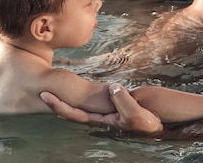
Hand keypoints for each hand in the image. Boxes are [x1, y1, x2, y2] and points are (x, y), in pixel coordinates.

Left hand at [40, 83, 161, 133]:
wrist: (161, 118)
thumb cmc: (148, 122)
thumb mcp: (136, 115)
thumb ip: (123, 102)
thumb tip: (112, 88)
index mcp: (101, 121)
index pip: (74, 114)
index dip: (58, 106)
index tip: (45, 95)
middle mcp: (100, 113)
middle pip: (73, 107)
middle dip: (56, 99)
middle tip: (41, 88)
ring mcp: (106, 105)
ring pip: (82, 99)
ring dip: (67, 92)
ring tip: (53, 81)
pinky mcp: (114, 96)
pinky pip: (96, 91)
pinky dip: (84, 86)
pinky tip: (77, 80)